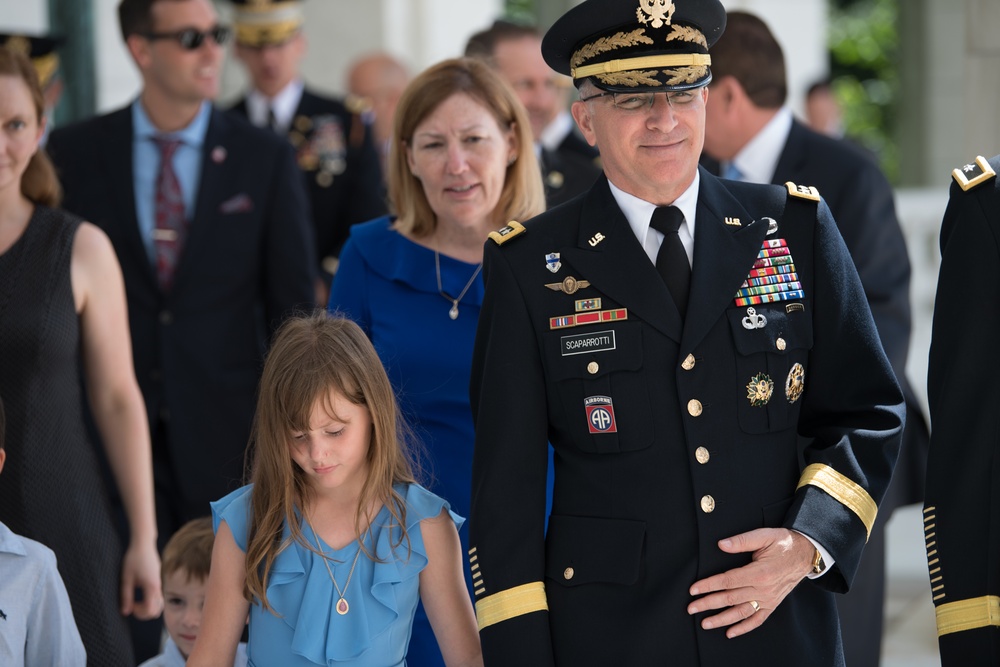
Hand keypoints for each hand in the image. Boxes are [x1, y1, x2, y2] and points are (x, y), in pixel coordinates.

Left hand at [120, 539, 162, 619]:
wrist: (143, 544)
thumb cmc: (133, 559)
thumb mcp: (126, 578)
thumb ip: (126, 596)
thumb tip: (125, 612)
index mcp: (151, 587)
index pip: (150, 610)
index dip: (139, 613)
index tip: (130, 606)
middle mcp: (159, 587)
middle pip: (157, 611)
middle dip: (144, 613)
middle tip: (132, 605)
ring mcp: (161, 584)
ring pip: (160, 605)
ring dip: (148, 608)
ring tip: (137, 601)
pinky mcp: (160, 581)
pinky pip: (159, 597)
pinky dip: (151, 601)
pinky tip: (141, 593)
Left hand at [686, 528, 814, 637]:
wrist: (806, 554)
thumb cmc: (783, 543)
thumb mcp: (764, 536)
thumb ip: (742, 541)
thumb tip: (722, 544)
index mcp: (759, 572)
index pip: (728, 581)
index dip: (709, 585)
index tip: (693, 590)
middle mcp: (763, 589)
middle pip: (731, 598)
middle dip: (708, 604)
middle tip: (691, 608)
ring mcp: (768, 599)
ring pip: (741, 613)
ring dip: (722, 619)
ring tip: (705, 623)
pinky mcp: (773, 604)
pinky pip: (757, 620)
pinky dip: (743, 628)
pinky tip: (730, 632)